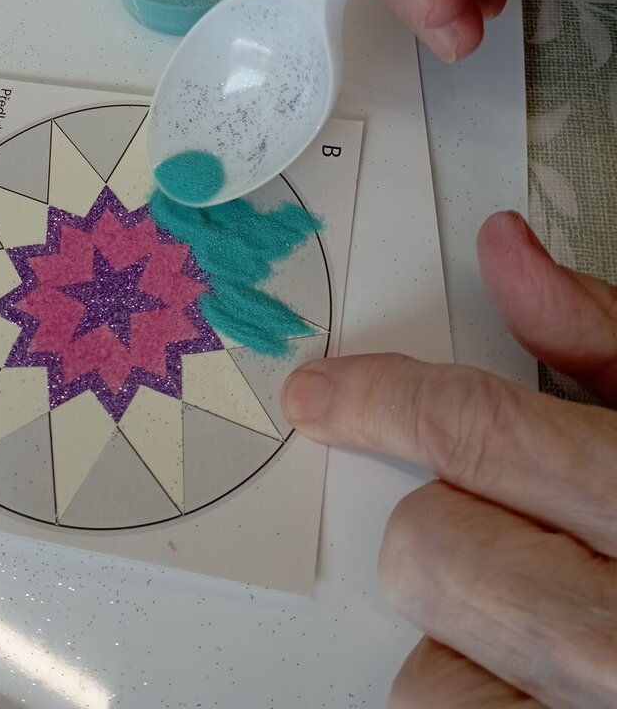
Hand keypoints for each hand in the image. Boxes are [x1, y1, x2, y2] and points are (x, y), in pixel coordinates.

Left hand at [282, 211, 616, 707]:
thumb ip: (599, 337)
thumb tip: (504, 252)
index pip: (476, 432)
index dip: (383, 400)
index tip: (327, 394)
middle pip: (429, 545)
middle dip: (453, 520)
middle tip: (525, 527)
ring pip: (423, 655)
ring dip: (464, 621)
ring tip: (548, 601)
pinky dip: (471, 689)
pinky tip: (536, 668)